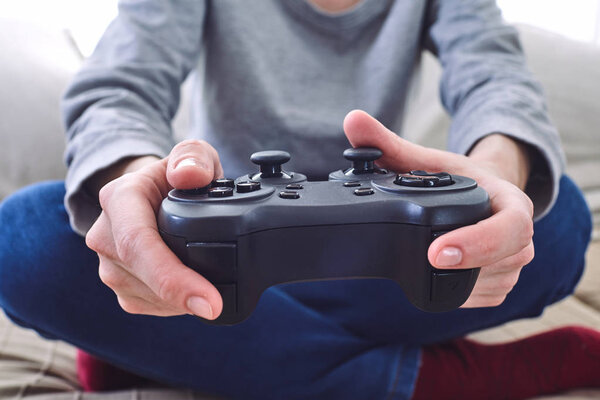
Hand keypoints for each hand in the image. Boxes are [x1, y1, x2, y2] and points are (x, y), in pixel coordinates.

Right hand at [85, 140, 224, 317]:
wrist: (157, 193)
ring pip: (143, 296)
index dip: (171, 276)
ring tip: (209, 290)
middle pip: (139, 276)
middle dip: (179, 297)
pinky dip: (173, 306)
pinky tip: (191, 295)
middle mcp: (105, 235)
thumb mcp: (195, 155)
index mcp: (119, 199)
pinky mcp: (120, 286)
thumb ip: (195, 157)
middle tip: (215, 308)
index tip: (207, 298)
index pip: (138, 244)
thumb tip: (189, 175)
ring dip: (178, 302)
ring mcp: (109, 264)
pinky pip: (147, 306)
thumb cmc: (178, 176)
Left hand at [343, 110, 534, 306]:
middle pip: (505, 261)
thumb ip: (389, 144)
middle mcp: (521, 237)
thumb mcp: (429, 158)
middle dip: (465, 266)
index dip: (479, 242)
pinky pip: (483, 300)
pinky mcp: (500, 285)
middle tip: (426, 260)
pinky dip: (460, 295)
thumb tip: (352, 121)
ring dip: (460, 280)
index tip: (436, 252)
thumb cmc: (458, 176)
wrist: (482, 191)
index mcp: (511, 203)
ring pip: (492, 285)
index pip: (511, 227)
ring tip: (433, 261)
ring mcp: (513, 265)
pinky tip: (441, 278)